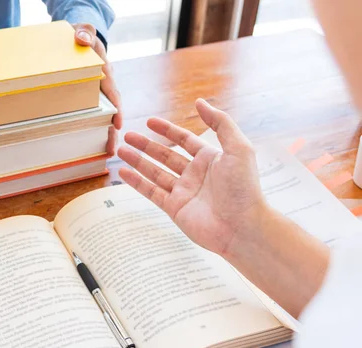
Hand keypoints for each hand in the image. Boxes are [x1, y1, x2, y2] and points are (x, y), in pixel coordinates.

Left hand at [73, 23, 120, 154]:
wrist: (80, 39)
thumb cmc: (81, 36)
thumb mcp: (82, 32)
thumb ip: (84, 33)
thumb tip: (83, 39)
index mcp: (105, 72)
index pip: (111, 91)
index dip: (115, 108)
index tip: (117, 123)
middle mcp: (105, 86)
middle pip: (112, 110)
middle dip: (113, 131)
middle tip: (113, 150)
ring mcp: (98, 94)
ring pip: (104, 116)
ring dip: (106, 135)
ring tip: (108, 154)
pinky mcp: (90, 100)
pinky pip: (93, 115)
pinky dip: (95, 130)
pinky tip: (93, 147)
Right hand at [117, 99, 265, 256]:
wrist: (242, 226)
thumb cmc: (244, 188)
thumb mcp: (238, 148)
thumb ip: (220, 122)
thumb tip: (200, 102)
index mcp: (210, 159)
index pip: (184, 140)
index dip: (167, 130)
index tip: (150, 121)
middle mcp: (195, 175)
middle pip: (165, 155)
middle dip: (146, 145)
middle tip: (127, 136)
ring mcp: (183, 192)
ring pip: (154, 172)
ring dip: (137, 161)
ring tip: (120, 151)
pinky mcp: (174, 208)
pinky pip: (151, 192)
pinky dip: (137, 182)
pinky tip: (124, 173)